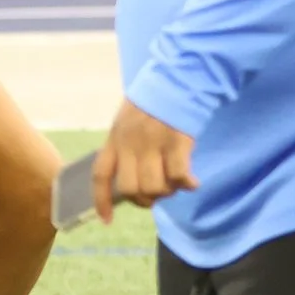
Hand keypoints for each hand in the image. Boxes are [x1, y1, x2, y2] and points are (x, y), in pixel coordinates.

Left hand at [93, 101, 195, 219]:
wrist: (180, 75)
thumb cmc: (157, 97)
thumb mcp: (128, 117)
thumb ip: (125, 143)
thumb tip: (132, 176)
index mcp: (115, 136)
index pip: (101, 175)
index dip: (101, 201)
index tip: (106, 219)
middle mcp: (131, 142)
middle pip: (129, 189)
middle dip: (144, 199)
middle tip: (157, 195)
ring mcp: (153, 142)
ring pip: (154, 187)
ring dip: (167, 193)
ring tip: (176, 184)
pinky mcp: (177, 141)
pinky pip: (179, 177)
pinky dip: (187, 185)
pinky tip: (193, 182)